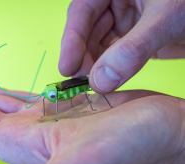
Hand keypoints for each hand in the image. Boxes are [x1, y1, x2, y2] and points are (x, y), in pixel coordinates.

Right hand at [59, 0, 184, 92]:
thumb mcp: (167, 18)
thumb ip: (132, 50)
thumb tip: (100, 82)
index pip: (82, 9)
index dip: (71, 39)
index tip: (67, 67)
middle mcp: (116, 1)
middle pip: (88, 30)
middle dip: (84, 56)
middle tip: (82, 81)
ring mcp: (127, 19)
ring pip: (101, 44)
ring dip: (97, 65)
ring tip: (95, 85)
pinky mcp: (137, 37)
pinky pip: (117, 53)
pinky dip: (112, 68)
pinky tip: (110, 80)